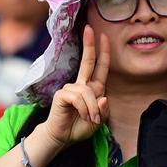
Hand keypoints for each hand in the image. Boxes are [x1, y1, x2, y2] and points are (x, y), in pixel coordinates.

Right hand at [40, 26, 109, 148]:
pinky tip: (83, 116)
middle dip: (89, 44)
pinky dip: (84, 108)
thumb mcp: (98, 120)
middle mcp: (82, 85)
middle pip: (87, 61)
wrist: (63, 137)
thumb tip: (104, 97)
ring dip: (92, 108)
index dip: (103, 52)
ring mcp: (71, 88)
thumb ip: (104, 110)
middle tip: (89, 28)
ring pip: (87, 91)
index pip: (99, 67)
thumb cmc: (80, 127)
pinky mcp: (62, 94)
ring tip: (91, 119)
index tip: (104, 36)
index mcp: (93, 88)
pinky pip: (78, 97)